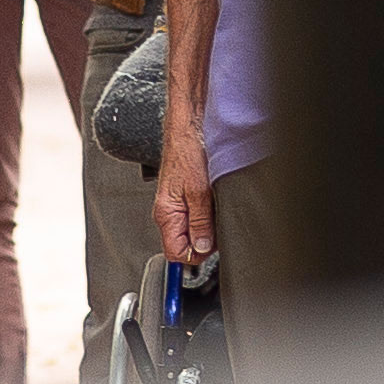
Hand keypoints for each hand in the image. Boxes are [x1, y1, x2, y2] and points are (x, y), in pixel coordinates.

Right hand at [156, 113, 210, 265]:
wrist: (189, 128)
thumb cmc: (188, 151)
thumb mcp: (199, 191)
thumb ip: (200, 222)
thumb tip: (202, 247)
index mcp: (166, 214)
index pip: (175, 253)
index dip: (195, 254)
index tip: (211, 245)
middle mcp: (169, 212)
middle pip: (185, 244)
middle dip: (204, 240)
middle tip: (217, 224)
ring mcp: (177, 205)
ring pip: (193, 230)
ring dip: (208, 226)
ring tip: (215, 208)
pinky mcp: (186, 197)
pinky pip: (197, 216)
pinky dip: (208, 214)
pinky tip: (214, 201)